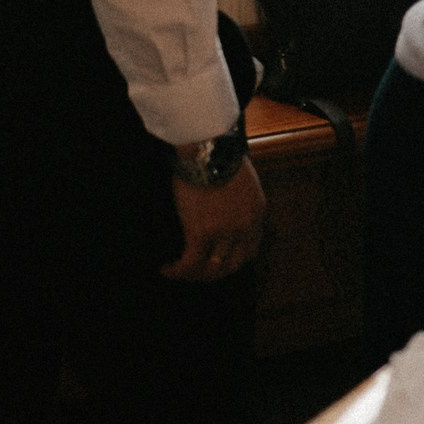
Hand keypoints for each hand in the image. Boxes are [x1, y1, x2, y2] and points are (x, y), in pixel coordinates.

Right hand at [162, 160, 265, 281]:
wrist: (209, 149)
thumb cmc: (221, 158)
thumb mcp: (243, 182)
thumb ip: (239, 203)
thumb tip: (223, 216)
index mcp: (257, 213)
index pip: (250, 250)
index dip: (232, 261)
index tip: (217, 262)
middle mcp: (245, 226)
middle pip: (233, 264)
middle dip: (214, 273)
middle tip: (196, 272)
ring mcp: (225, 231)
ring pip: (211, 268)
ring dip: (194, 274)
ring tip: (178, 271)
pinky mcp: (202, 232)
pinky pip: (190, 263)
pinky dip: (177, 271)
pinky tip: (166, 269)